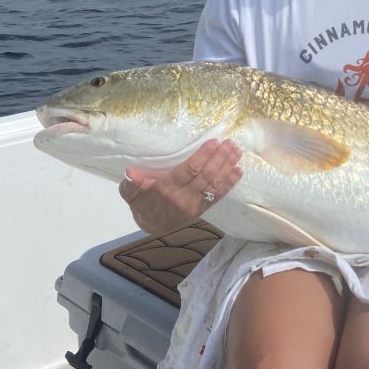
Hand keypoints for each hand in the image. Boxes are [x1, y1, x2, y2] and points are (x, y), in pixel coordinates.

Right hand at [118, 138, 242, 234]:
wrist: (151, 226)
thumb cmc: (142, 203)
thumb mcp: (130, 194)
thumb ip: (130, 184)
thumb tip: (130, 172)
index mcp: (167, 189)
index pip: (189, 170)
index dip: (203, 156)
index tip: (214, 142)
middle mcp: (184, 198)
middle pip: (206, 176)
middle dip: (220, 158)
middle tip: (231, 143)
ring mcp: (195, 205)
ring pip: (215, 184)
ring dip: (227, 167)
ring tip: (237, 151)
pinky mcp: (202, 209)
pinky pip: (218, 196)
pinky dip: (230, 183)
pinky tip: (238, 171)